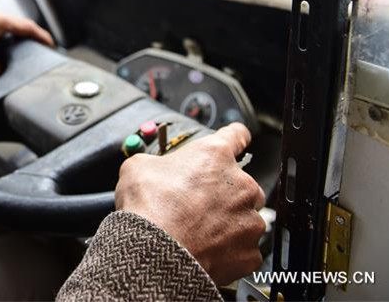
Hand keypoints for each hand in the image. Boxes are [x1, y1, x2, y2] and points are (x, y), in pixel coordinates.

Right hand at [115, 123, 264, 285]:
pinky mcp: (250, 252)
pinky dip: (228, 250)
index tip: (235, 140)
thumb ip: (156, 162)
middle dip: (222, 192)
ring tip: (197, 230)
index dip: (233, 137)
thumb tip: (152, 169)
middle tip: (195, 203)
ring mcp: (249, 220)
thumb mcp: (138, 166)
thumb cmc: (149, 208)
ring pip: (244, 217)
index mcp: (215, 156)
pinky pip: (243, 248)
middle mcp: (241, 185)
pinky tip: (205, 249)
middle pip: (240, 183)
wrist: (156, 253)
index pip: (236, 135)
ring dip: (227, 222)